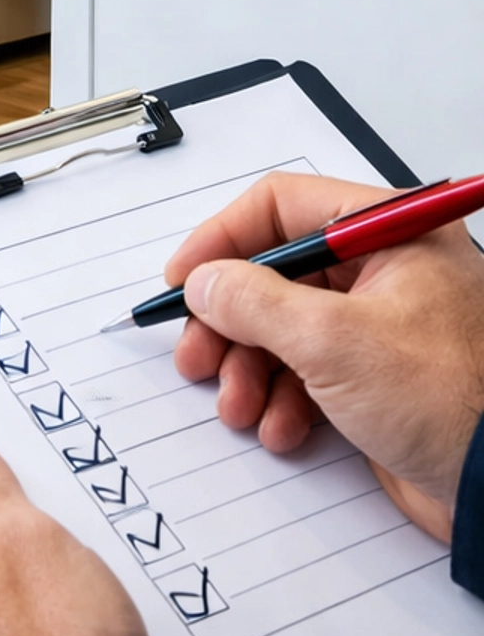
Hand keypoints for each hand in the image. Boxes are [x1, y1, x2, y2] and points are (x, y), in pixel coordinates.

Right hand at [168, 172, 483, 540]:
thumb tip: (204, 283)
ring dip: (249, 369)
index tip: (184, 281)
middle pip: (275, 274)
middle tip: (197, 355)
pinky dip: (282, 400)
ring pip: (283, 328)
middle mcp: (385, 268)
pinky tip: (280, 428)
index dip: (223, 241)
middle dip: (230, 321)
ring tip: (238, 405)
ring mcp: (380, 325)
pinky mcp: (377, 376)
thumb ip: (254, 303)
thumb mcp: (335, 341)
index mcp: (389, 232)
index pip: (282, 207)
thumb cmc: (452, 399)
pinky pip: (307, 373)